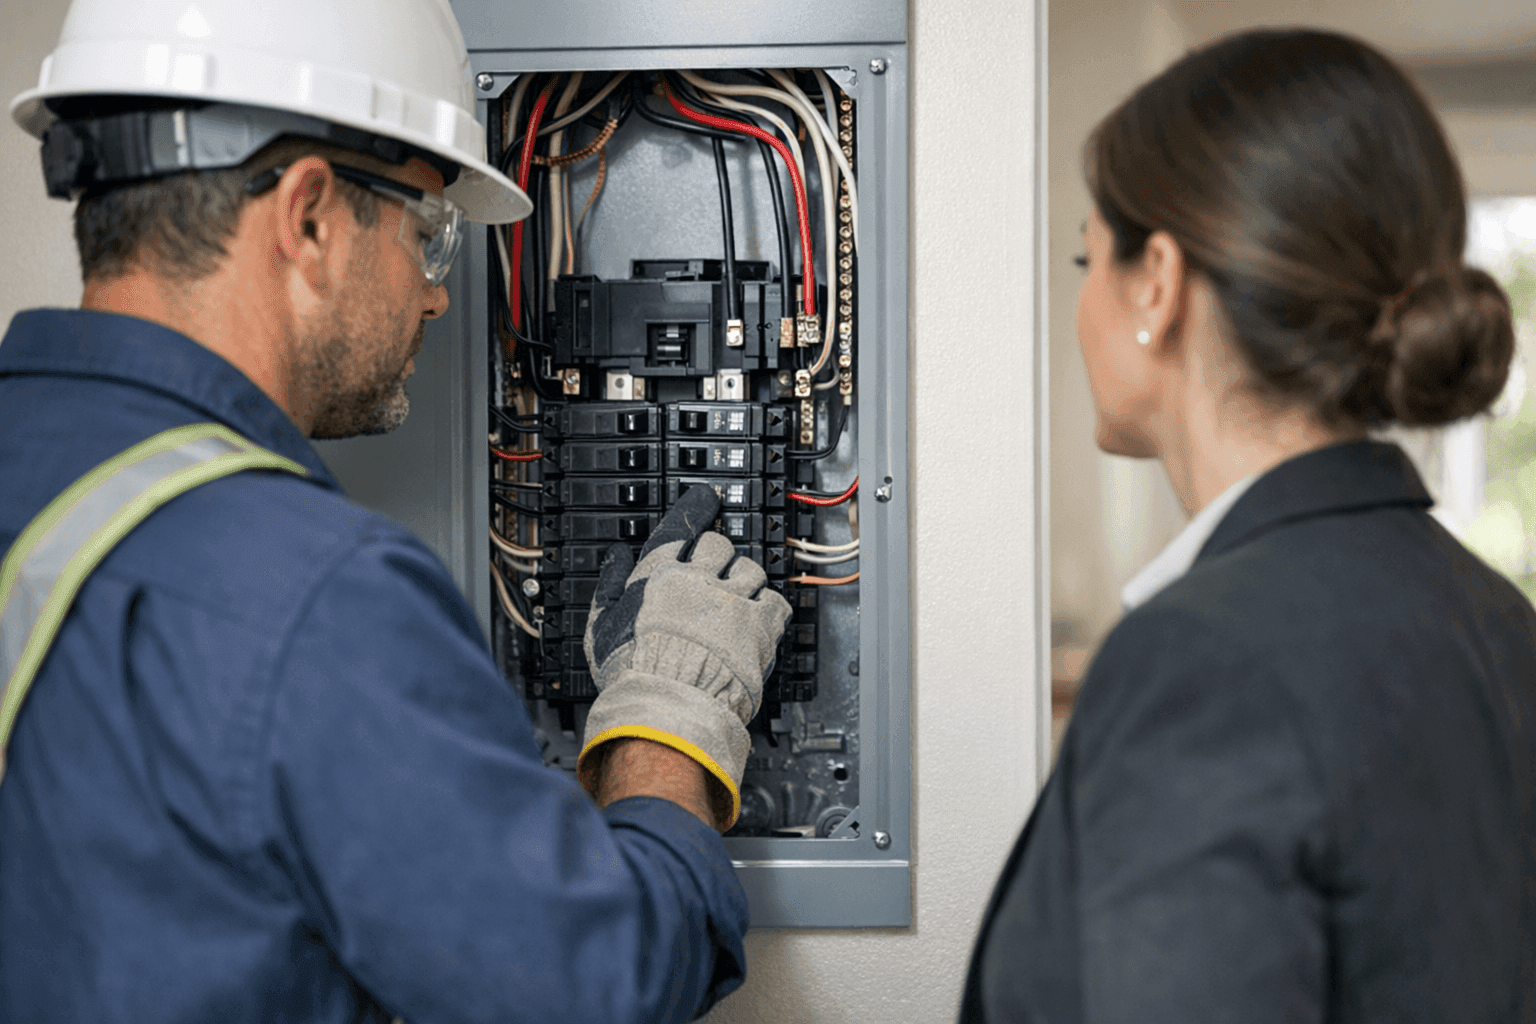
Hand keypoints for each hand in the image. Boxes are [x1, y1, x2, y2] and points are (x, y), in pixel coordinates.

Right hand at [580, 485, 790, 828]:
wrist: (667, 706)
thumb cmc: (631, 671)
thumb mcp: (600, 625)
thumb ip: (608, 586)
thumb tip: (615, 558)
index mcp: (659, 576)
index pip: (679, 527)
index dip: (695, 508)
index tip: (705, 499)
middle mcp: (698, 581)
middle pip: (720, 544)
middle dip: (720, 552)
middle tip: (719, 566)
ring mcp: (732, 601)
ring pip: (752, 568)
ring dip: (747, 578)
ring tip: (740, 595)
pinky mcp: (760, 627)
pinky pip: (777, 600)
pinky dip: (771, 604)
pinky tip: (763, 614)